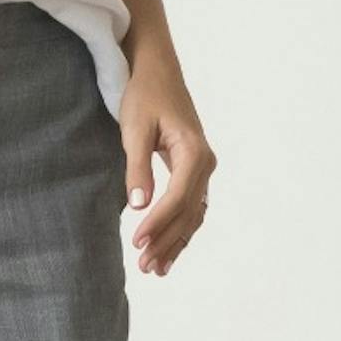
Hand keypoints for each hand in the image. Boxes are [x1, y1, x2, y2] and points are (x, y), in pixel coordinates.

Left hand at [119, 57, 216, 276]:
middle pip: (188, 212)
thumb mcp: (135, 128)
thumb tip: (138, 206)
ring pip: (193, 214)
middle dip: (167, 241)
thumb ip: (137, 167)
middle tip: (145, 266)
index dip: (158, 223)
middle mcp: (205, 164)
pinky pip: (191, 207)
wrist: (156, 71)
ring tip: (155, 268)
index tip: (136, 242)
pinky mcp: (193, 171)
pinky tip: (167, 251)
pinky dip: (179, 230)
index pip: (177, 198)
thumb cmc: (144, 95)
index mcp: (194, 152)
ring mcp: (202, 169)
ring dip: (175, 241)